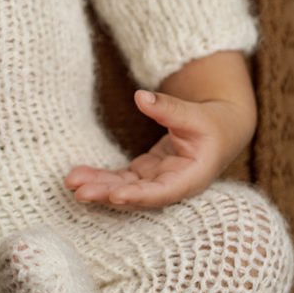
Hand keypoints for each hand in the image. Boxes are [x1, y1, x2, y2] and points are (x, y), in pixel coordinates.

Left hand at [64, 88, 251, 210]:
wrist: (221, 131)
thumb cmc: (213, 124)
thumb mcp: (195, 114)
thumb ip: (169, 108)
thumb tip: (141, 97)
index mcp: (190, 178)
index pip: (161, 192)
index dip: (138, 196)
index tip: (114, 195)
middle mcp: (171, 186)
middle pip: (136, 195)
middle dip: (107, 194)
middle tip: (79, 192)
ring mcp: (156, 181)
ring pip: (124, 188)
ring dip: (98, 186)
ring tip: (71, 182)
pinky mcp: (146, 174)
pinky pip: (120, 178)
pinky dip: (100, 177)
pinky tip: (78, 175)